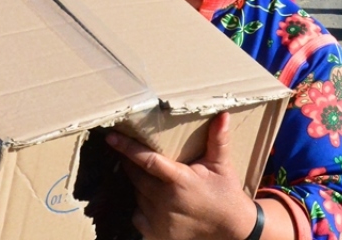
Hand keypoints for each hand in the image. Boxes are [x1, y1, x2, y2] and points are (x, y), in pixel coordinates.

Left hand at [106, 113, 256, 239]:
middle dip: (130, 164)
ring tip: (153, 180)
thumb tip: (223, 113)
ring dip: (139, 184)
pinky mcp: (155, 233)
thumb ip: (218, 140)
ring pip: (136, 194)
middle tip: (132, 155)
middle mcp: (165, 200)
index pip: (148, 160)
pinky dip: (141, 205)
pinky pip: (136, 214)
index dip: (127, 148)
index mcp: (180, 180)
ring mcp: (158, 219)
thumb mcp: (222, 166)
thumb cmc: (225, 194)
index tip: (111, 137)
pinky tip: (154, 200)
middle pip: (136, 176)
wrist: (230, 232)